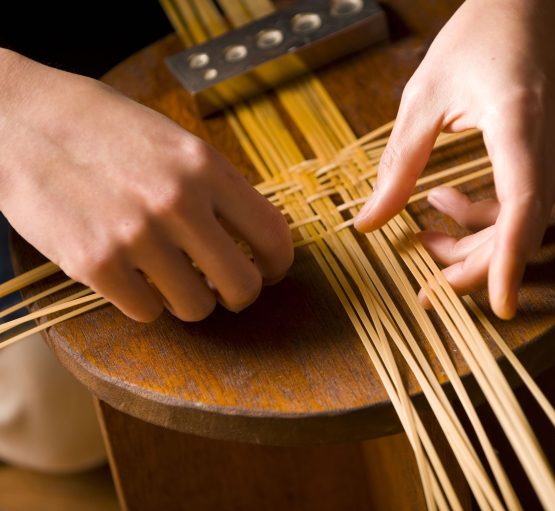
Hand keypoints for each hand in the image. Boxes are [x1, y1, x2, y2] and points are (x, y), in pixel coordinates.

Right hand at [0, 50, 292, 321]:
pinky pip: (146, 312)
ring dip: (188, 299)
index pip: (274, 236)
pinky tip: (131, 276)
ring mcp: (136, 236)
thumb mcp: (173, 141)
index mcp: (206, 167)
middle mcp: (178, 202)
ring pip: (196, 308)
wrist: (17, 120)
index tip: (269, 271)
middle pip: (243, 286)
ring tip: (169, 277)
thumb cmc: (100, 128)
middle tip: (222, 288)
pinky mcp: (95, 264)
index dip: (278, 264)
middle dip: (238, 294)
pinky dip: (143, 302)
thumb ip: (215, 186)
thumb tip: (249, 235)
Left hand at [354, 0, 554, 318]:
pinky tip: (450, 202)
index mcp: (519, 124)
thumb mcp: (423, 97)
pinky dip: (489, 219)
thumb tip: (369, 224)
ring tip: (424, 231)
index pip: (522, 208)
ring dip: (473, 240)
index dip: (508, 263)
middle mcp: (553, 147)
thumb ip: (398, 165)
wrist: (535, 11)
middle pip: (520, 232)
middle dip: (471, 264)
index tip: (498, 307)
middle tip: (423, 280)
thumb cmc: (480, 39)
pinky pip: (527, 209)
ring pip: (522, 227)